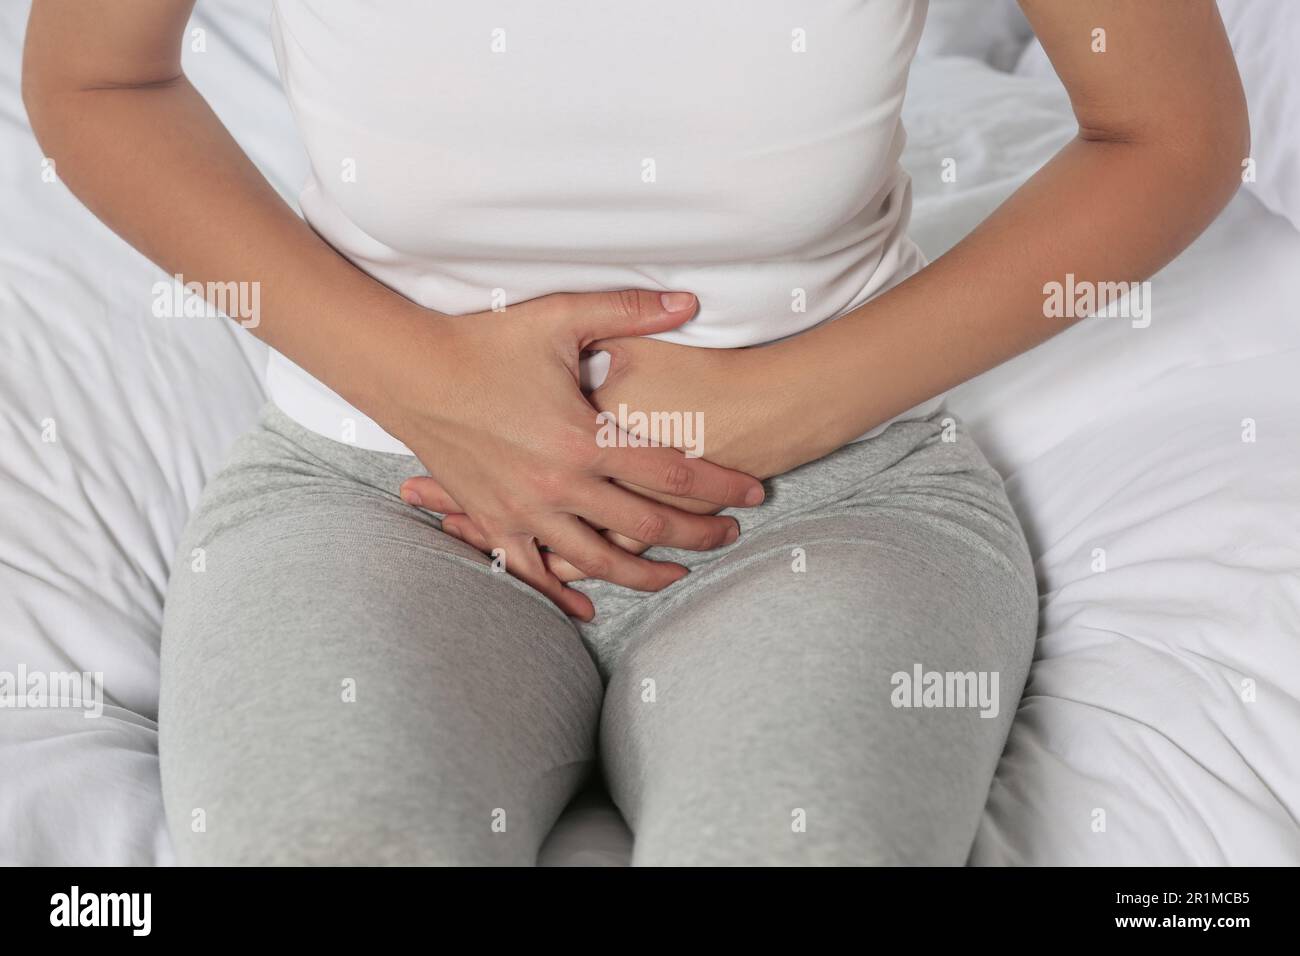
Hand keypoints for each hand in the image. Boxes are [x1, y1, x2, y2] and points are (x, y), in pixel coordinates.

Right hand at [434, 334, 826, 581]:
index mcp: (583, 438)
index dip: (721, 486)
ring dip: (644, 574)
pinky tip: (588, 608)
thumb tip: (692, 300)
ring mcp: (523, 511)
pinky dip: (561, 595)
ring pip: (598, 562)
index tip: (753, 494)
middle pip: (647, 525)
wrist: (410, 371)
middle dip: (698, 535)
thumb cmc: (485, 341)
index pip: (673, 472)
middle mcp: (558, 484)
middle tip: (729, 536)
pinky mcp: (493, 522)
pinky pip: (532, 573)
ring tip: (678, 574)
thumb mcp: (560, 318)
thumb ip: (630, 312)